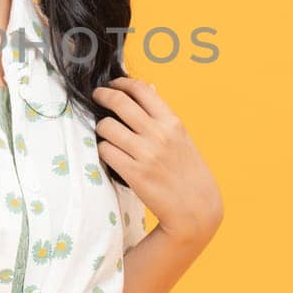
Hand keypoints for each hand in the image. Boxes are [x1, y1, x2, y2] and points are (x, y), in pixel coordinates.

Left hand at [92, 76, 223, 248]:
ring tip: (106, 134)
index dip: (121, 83)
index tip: (112, 85)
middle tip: (96, 97)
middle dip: (102, 96)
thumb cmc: (188, 172)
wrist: (196, 209)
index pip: (141, 90)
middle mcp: (159, 134)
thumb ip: (163, 114)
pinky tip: (109, 153)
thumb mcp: (182, 138)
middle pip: (119, 102)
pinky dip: (103, 150)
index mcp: (172, 122)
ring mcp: (146, 154)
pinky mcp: (134, 173)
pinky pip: (105, 151)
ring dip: (102, 128)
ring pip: (106, 126)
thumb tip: (149, 87)